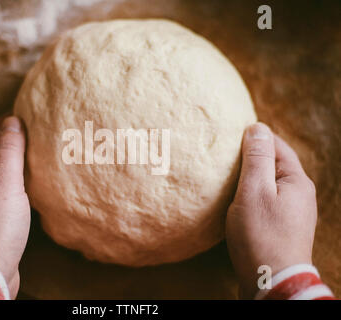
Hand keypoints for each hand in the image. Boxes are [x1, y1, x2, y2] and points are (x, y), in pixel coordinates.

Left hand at [0, 116, 30, 298]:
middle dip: (9, 142)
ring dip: (13, 162)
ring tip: (36, 154)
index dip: (3, 123)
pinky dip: (13, 182)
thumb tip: (13, 121)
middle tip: (35, 133)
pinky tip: (29, 182)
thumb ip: (9, 150)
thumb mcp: (5, 182)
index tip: (25, 115)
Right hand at [226, 123, 316, 298]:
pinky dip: (253, 193)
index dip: (255, 138)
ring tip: (228, 175)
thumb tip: (257, 128)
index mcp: (296, 180)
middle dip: (252, 157)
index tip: (231, 135)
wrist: (272, 279)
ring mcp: (293, 212)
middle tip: (226, 155)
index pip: (277, 146)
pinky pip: (268, 199)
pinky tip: (238, 199)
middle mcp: (300, 194)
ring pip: (270, 183)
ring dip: (251, 176)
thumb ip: (256, 158)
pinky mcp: (283, 226)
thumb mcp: (254, 190)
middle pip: (275, 164)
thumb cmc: (260, 234)